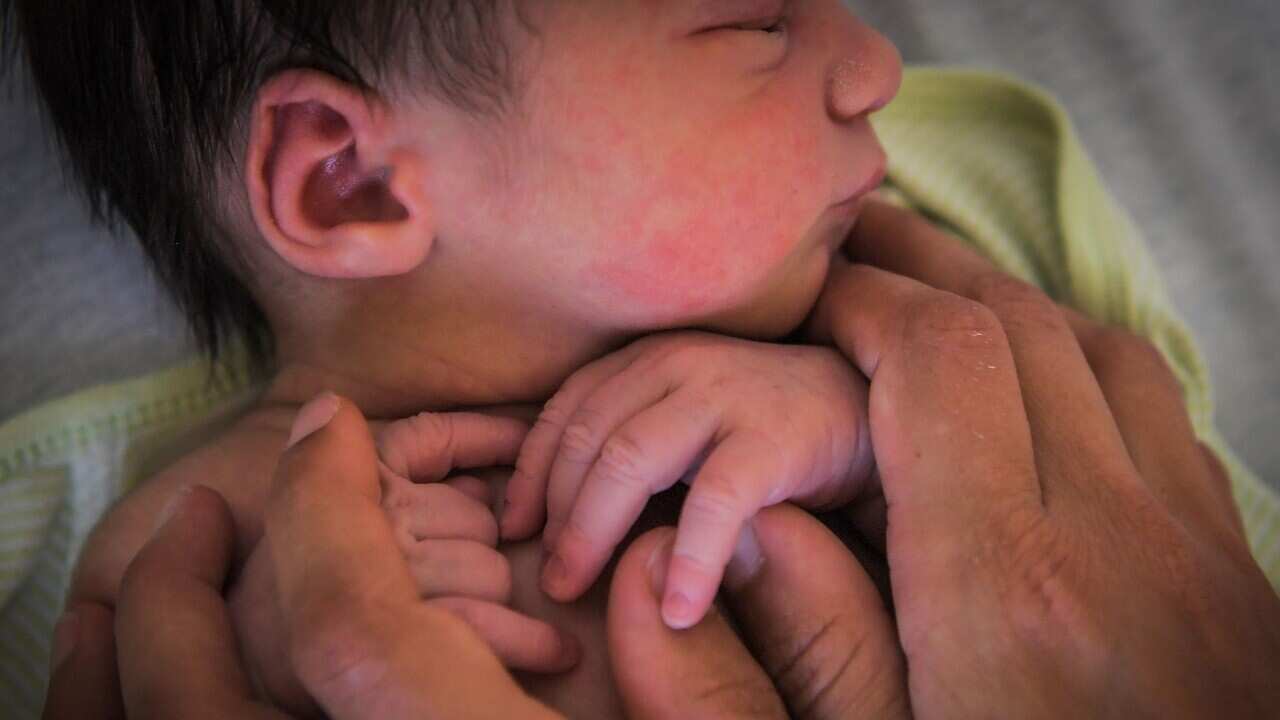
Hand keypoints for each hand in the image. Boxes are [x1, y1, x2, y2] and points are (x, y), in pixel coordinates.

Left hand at [44, 393, 911, 718]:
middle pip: (208, 714)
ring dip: (131, 676)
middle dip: (167, 595)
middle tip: (195, 502)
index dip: (329, 511)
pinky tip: (198, 696)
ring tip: (154, 590)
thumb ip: (762, 679)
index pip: (355, 637)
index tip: (332, 425)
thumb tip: (649, 580)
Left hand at [502, 330, 873, 627]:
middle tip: (548, 578)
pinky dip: (688, 558)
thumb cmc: (760, 421)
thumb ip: (631, 435)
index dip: (531, 473)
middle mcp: (676, 364)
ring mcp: (723, 395)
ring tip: (578, 590)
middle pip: (589, 440)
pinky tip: (676, 607)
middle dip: (556, 515)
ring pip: (630, 461)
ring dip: (593, 532)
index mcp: (648, 359)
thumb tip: (557, 509)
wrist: (862, 405)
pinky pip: (714, 503)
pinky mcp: (770, 438)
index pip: (568, 411)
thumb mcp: (684, 412)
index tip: (514, 527)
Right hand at [807, 199, 1279, 716]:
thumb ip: (804, 652)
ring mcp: (1186, 545)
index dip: (866, 307)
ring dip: (1000, 299)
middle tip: (851, 244)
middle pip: (1017, 333)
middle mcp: (1109, 542)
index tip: (812, 297)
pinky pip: (1153, 405)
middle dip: (921, 271)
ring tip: (926, 281)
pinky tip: (1033, 364)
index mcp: (1004, 594)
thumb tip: (741, 530)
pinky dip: (1076, 351)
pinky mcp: (1223, 564)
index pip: (941, 367)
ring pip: (1093, 350)